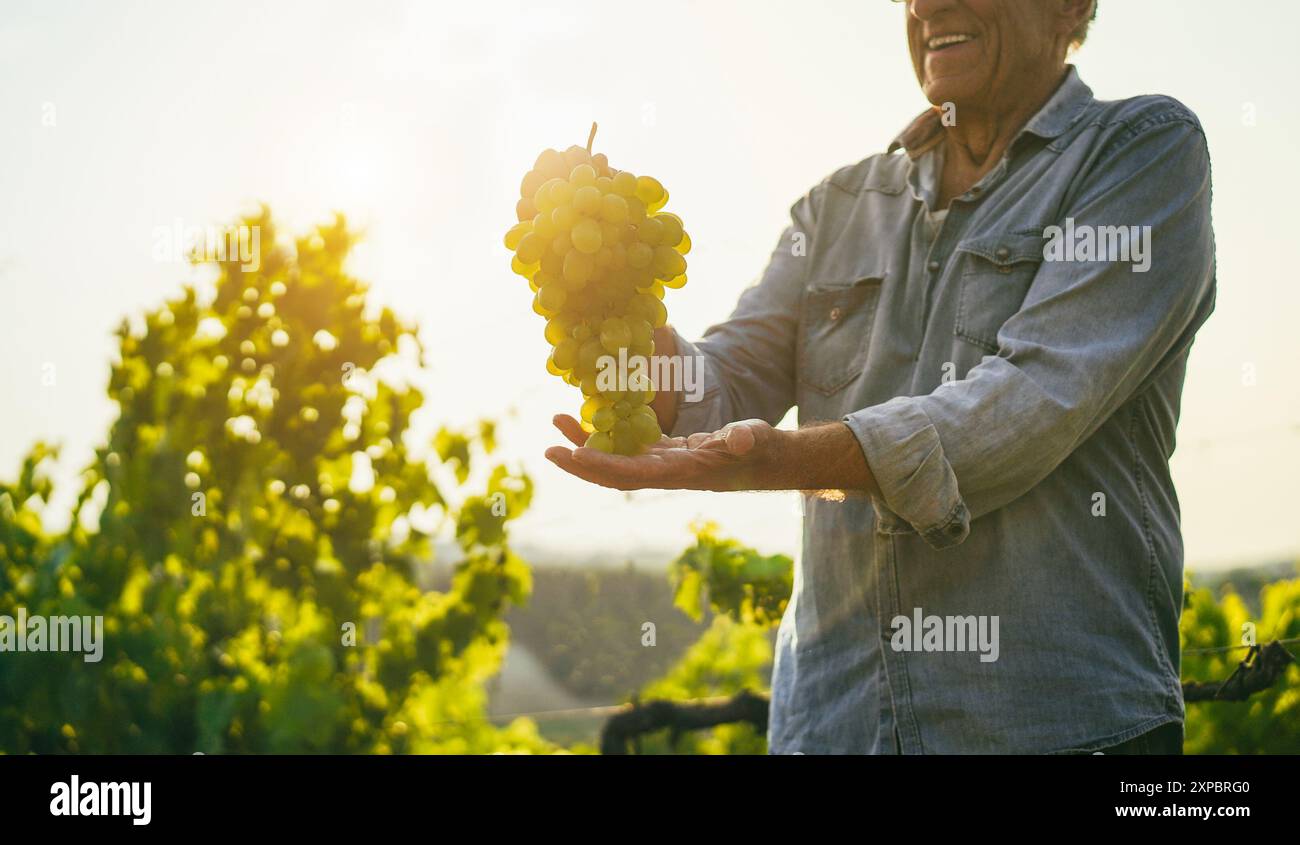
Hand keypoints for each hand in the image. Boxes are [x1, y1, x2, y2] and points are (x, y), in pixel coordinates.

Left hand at [544, 414, 782, 491]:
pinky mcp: (665, 453)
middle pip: (613, 473)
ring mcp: (663, 464)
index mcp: (682, 473)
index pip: (634, 474)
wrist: (767, 458)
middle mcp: (666, 473)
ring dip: (585, 444)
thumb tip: (738, 440)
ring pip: (615, 458)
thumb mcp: (755, 439)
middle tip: (548, 450)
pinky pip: (628, 446)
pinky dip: (607, 434)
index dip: (603, 465)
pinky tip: (589, 417)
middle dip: (581, 463)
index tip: (574, 454)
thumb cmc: (763, 448)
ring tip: (558, 422)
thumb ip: (745, 439)